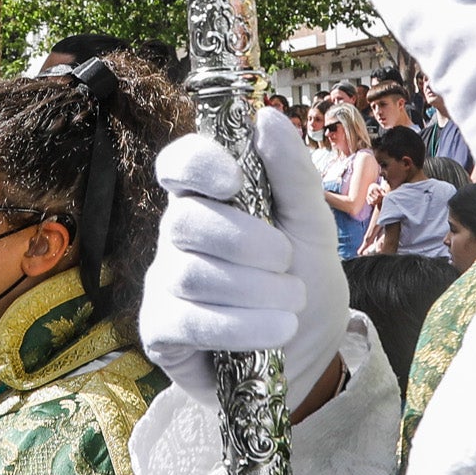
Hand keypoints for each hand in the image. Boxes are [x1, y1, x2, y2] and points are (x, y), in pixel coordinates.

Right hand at [145, 112, 350, 413]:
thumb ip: (293, 174)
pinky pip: (186, 321)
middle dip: (245, 243)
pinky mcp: (161, 331)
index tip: (233, 181)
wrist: (310, 358)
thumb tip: (264, 116)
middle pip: (184, 221)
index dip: (197, 164)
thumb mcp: (314, 226)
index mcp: (210, 200)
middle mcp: (179, 237)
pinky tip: (273, 334)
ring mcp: (165, 283)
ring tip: (292, 306)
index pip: (178, 164)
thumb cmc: (304, 283)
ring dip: (254, 292)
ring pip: (191, 274)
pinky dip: (238, 327)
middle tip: (288, 263)